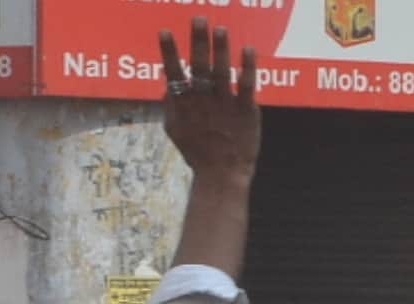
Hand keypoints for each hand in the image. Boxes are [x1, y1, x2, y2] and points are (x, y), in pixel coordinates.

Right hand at [160, 20, 260, 178]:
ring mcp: (225, 105)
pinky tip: (248, 49)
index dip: (169, 52)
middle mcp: (203, 100)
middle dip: (198, 41)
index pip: (174, 72)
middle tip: (200, 19)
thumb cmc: (197, 152)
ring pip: (221, 72)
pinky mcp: (246, 111)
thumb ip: (169, 105)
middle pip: (199, 66)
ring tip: (221, 29)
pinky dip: (247, 67)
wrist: (221, 173)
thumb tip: (166, 83)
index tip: (165, 32)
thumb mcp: (174, 129)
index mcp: (184, 103)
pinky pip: (247, 86)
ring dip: (221, 49)